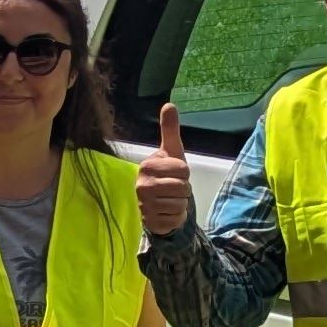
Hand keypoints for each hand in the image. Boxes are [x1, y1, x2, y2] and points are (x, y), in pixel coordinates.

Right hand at [136, 102, 193, 238]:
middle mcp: (142, 185)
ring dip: (180, 203)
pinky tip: (167, 212)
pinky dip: (176, 216)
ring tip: (169, 199)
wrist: (159, 204)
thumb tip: (169, 104)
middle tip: (172, 188)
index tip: (174, 173)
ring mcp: (145, 205)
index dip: (184, 172)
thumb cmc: (167, 174)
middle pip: (183, 186)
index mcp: (147, 166)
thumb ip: (169, 129)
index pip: (183, 169)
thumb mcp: (172, 152)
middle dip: (183, 188)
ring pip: (181, 203)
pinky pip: (176, 218)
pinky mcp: (151, 222)